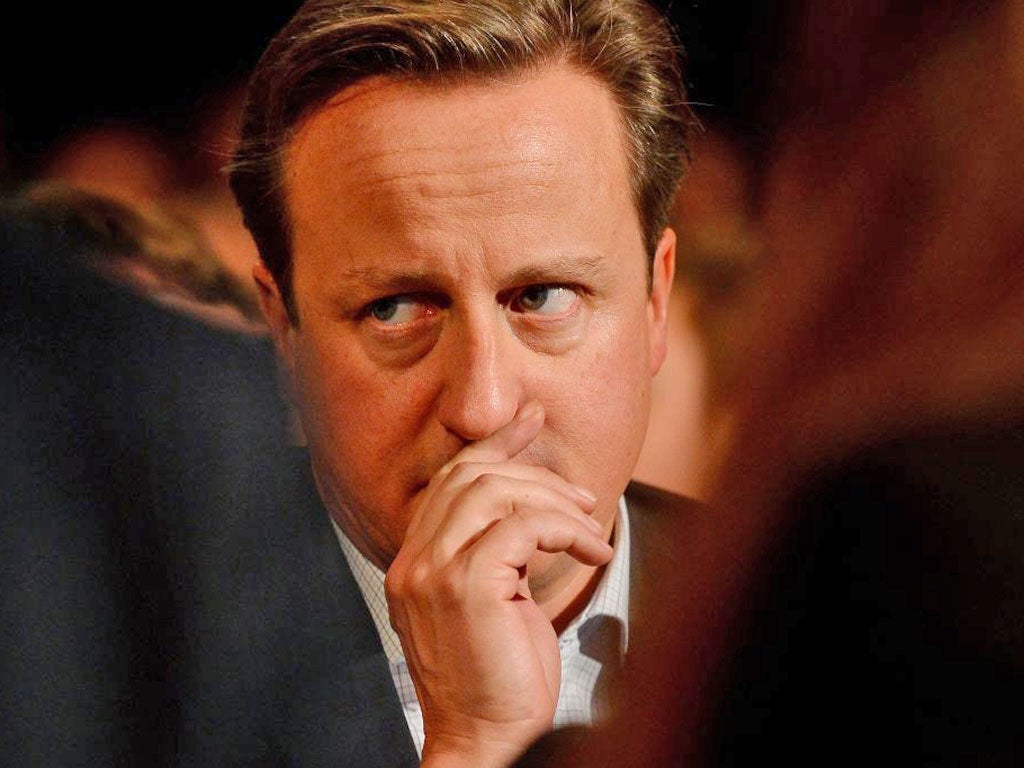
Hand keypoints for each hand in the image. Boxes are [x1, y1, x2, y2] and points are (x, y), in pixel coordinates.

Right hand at [384, 401, 612, 767]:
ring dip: (555, 501)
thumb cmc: (498, 676)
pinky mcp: (468, 585)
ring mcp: (434, 572)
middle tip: (581, 494)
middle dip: (534, 470)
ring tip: (589, 527)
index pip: (450, 480)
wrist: (489, 739)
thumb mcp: (491, 601)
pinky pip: (524, 526)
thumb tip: (530, 507)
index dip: (494, 445)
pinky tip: (591, 552)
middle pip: (473, 476)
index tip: (530, 421)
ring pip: (496, 492)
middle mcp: (415, 561)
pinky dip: (567, 530)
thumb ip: (493, 551)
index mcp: (415, 561)